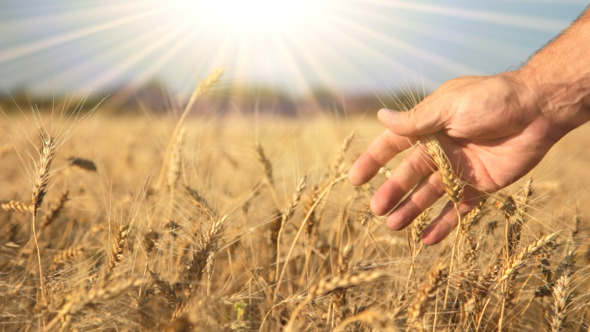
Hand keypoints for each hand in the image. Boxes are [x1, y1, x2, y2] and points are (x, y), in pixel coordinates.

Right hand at [348, 73, 560, 244]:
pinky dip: (444, 223)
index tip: (355, 180)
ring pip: (429, 194)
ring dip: (412, 210)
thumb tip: (380, 116)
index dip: (373, 161)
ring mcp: (459, 168)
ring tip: (394, 227)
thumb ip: (416, 119)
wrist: (537, 111)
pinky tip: (428, 239)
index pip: (393, 145)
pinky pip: (458, 208)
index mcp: (429, 126)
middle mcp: (441, 148)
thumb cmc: (491, 99)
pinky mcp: (479, 185)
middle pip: (409, 174)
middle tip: (376, 210)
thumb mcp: (449, 105)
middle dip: (392, 192)